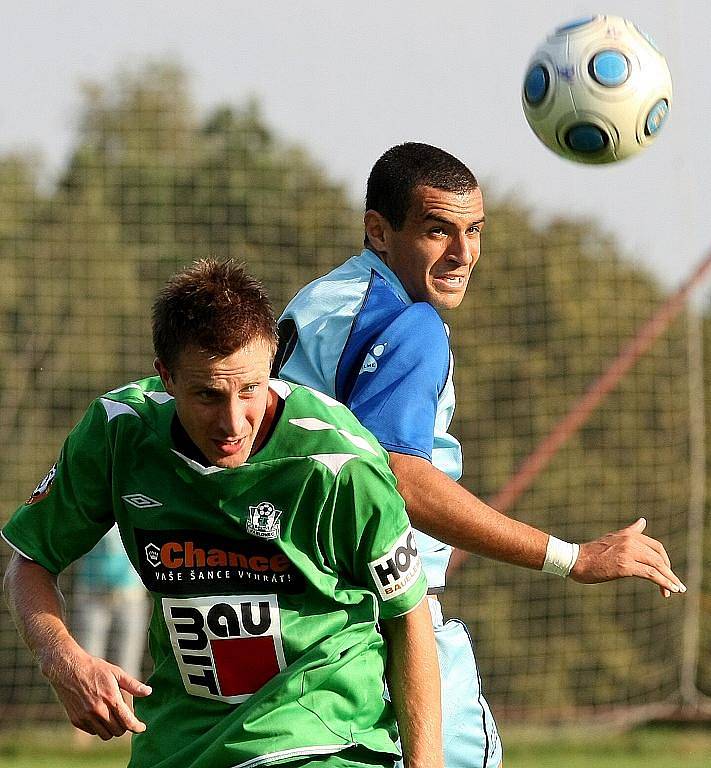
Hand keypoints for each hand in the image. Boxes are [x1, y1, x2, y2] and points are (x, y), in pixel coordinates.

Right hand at [42, 645, 151, 739]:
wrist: (68, 669)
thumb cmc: (95, 669)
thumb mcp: (116, 673)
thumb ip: (133, 685)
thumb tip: (149, 692)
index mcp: (111, 698)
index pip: (127, 721)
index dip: (137, 727)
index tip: (142, 728)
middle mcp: (98, 710)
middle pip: (118, 731)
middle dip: (125, 726)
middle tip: (125, 717)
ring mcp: (86, 717)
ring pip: (105, 735)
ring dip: (112, 729)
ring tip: (113, 717)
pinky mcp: (76, 720)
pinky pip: (93, 732)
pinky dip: (99, 728)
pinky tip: (100, 716)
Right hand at [570, 517, 685, 597]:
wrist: (574, 560)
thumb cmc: (591, 552)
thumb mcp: (612, 538)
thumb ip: (630, 531)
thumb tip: (642, 521)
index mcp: (628, 534)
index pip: (655, 546)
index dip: (665, 560)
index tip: (667, 572)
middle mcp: (630, 541)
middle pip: (659, 556)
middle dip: (669, 571)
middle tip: (675, 584)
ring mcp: (628, 552)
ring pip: (657, 565)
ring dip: (670, 579)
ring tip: (676, 590)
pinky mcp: (624, 566)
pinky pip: (650, 574)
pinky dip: (663, 582)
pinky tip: (668, 590)